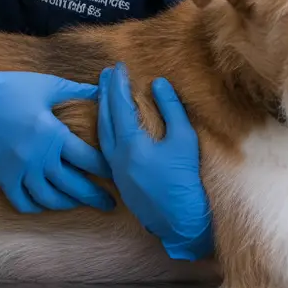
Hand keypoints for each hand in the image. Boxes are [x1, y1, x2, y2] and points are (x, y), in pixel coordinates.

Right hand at [0, 48, 114, 213]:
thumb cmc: (11, 88)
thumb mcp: (48, 85)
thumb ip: (78, 90)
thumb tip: (106, 89)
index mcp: (52, 133)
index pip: (88, 159)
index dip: (107, 169)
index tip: (119, 172)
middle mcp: (37, 156)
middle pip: (74, 186)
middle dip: (95, 196)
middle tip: (110, 203)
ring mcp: (18, 170)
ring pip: (50, 200)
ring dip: (70, 204)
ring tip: (82, 203)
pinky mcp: (2, 177)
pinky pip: (23, 203)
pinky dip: (38, 207)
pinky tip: (48, 203)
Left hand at [97, 63, 213, 260]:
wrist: (180, 221)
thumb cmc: (185, 180)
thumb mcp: (184, 140)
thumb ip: (171, 109)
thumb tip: (159, 83)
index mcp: (130, 144)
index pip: (120, 106)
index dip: (119, 84)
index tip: (119, 66)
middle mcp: (116, 156)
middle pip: (105, 118)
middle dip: (106, 94)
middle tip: (106, 74)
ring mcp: (116, 170)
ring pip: (102, 135)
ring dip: (103, 111)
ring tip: (105, 94)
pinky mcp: (121, 181)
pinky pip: (106, 148)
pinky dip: (106, 130)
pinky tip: (112, 126)